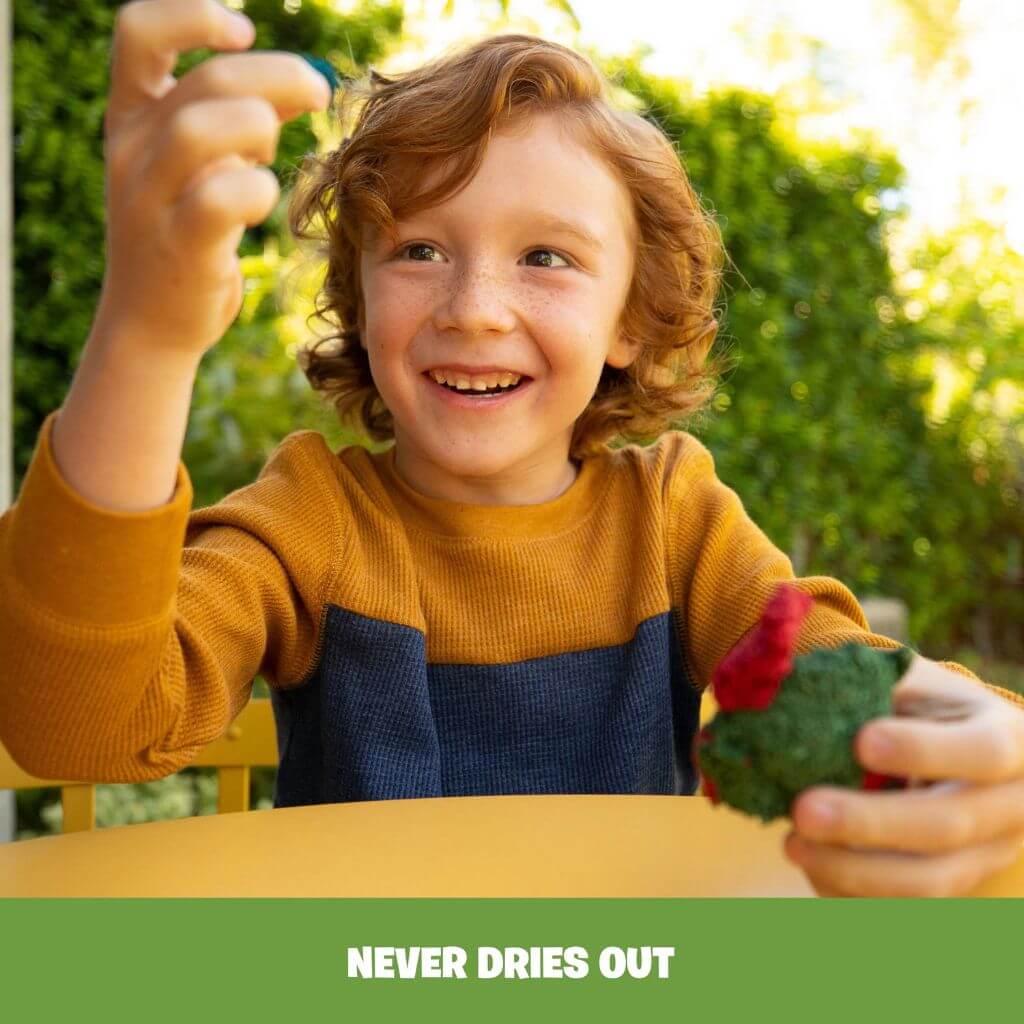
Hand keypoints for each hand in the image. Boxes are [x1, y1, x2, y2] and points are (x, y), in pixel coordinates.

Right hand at [95, 0, 331, 356]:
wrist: (152, 322)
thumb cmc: (188, 234)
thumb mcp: (197, 167)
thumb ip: (235, 121)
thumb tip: (302, 84)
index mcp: (129, 117)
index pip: (138, 32)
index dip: (193, 17)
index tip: (244, 32)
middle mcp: (131, 150)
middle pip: (205, 82)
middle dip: (277, 77)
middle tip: (319, 95)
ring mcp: (149, 199)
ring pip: (202, 129)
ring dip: (261, 130)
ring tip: (271, 156)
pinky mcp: (181, 246)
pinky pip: (223, 198)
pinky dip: (257, 190)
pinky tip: (264, 203)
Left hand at [784, 653, 1023, 896]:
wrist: (944, 748)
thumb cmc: (918, 707)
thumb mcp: (911, 683)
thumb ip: (871, 687)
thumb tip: (799, 699)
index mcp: (1009, 741)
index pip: (981, 752)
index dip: (922, 751)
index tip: (861, 741)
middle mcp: (1010, 807)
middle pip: (948, 826)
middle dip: (871, 823)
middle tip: (803, 810)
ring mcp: (986, 856)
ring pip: (930, 881)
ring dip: (855, 870)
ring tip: (793, 844)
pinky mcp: (953, 888)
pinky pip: (906, 907)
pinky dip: (852, 892)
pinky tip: (810, 865)